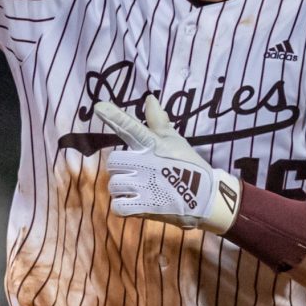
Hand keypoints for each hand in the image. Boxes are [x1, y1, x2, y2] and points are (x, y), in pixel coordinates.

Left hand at [95, 97, 239, 232]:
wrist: (206, 198)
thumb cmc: (188, 166)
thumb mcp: (175, 141)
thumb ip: (158, 121)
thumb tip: (150, 98)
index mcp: (154, 144)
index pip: (131, 127)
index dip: (115, 116)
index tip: (99, 107)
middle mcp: (147, 163)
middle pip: (114, 162)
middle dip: (121, 168)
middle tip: (136, 172)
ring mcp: (146, 186)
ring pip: (115, 185)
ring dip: (123, 189)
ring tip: (140, 189)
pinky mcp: (146, 207)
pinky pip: (119, 206)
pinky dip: (123, 206)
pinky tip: (136, 203)